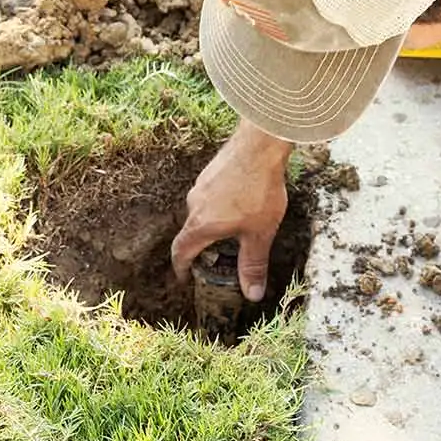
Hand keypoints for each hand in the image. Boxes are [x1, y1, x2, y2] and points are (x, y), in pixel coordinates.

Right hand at [170, 122, 291, 300]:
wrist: (260, 145)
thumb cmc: (258, 190)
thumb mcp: (260, 234)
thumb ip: (253, 264)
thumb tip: (252, 295)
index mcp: (201, 224)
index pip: (181, 251)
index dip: (180, 267)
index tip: (183, 277)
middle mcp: (194, 204)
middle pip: (191, 231)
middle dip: (202, 246)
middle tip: (216, 256)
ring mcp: (201, 185)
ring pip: (202, 211)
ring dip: (212, 223)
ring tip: (233, 228)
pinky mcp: (211, 171)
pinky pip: (211, 194)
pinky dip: (219, 205)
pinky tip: (240, 202)